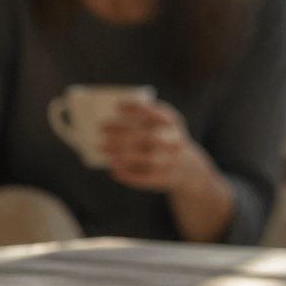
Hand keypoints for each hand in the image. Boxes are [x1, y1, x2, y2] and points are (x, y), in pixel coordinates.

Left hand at [100, 99, 215, 194]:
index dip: (139, 109)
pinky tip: (112, 169)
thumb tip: (104, 124)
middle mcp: (174, 141)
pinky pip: (146, 179)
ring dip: (124, 154)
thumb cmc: (158, 140)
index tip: (117, 106)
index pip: (159, 114)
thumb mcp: (154, 125)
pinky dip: (128, 175)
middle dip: (125, 133)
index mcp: (172, 123)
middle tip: (101, 128)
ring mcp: (171, 161)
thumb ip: (135, 120)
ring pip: (150, 159)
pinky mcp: (165, 178)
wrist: (184, 166)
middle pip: (151, 137)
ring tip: (102, 147)